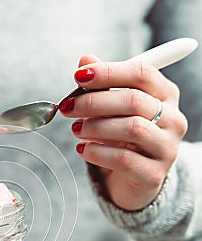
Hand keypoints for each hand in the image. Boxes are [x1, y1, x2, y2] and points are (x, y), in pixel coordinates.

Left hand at [59, 55, 187, 210]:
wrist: (133, 180)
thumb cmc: (122, 139)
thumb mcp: (112, 109)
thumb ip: (102, 85)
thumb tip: (85, 60)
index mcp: (165, 95)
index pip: (141, 73)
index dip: (108, 71)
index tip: (78, 76)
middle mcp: (173, 119)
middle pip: (134, 101)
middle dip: (94, 102)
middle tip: (68, 107)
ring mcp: (166, 148)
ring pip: (132, 129)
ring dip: (95, 127)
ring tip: (76, 129)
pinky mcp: (153, 174)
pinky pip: (123, 159)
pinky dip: (97, 152)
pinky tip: (83, 149)